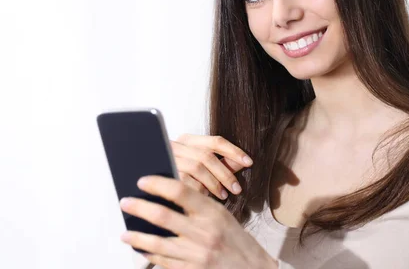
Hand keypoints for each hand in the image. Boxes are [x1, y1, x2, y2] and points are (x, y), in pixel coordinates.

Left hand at [120, 176, 277, 268]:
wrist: (252, 268)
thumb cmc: (235, 240)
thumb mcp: (221, 216)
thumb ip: (198, 207)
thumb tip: (168, 195)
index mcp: (213, 212)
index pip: (181, 192)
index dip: (159, 184)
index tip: (143, 181)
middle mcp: (204, 232)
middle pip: (164, 216)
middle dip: (140, 207)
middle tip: (125, 202)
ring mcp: (197, 254)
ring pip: (158, 243)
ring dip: (137, 236)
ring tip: (125, 233)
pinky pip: (164, 262)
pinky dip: (149, 255)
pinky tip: (141, 250)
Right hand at [171, 134, 252, 200]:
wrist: (151, 187)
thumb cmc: (181, 176)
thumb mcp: (203, 167)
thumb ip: (222, 163)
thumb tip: (243, 162)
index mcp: (188, 140)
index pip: (216, 141)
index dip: (234, 151)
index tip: (249, 162)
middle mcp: (177, 145)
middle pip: (208, 156)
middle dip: (225, 173)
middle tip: (237, 188)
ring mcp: (169, 158)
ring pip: (198, 168)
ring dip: (214, 183)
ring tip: (224, 195)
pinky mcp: (164, 173)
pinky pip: (187, 181)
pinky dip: (200, 190)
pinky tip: (207, 198)